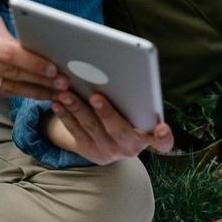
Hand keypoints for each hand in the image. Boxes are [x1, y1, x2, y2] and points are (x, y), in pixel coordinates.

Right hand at [0, 5, 66, 99]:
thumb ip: (7, 36)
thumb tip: (35, 52)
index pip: (10, 56)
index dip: (35, 65)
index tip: (55, 70)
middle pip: (12, 75)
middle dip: (41, 82)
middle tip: (64, 86)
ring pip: (6, 89)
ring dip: (33, 92)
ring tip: (55, 93)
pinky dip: (16, 93)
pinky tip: (33, 93)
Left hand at [45, 91, 172, 164]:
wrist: (110, 139)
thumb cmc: (128, 113)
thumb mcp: (136, 110)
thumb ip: (134, 97)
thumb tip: (117, 69)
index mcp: (148, 136)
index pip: (163, 142)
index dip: (164, 137)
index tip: (162, 128)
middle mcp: (130, 148)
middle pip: (119, 131)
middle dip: (106, 113)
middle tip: (95, 96)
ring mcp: (108, 152)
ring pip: (91, 128)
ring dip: (77, 108)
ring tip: (66, 92)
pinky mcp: (89, 151)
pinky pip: (75, 132)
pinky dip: (65, 116)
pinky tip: (57, 102)